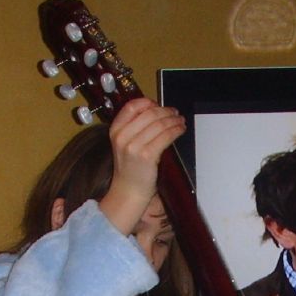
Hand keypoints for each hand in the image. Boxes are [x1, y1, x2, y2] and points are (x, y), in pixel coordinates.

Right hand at [98, 98, 184, 238]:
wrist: (128, 192)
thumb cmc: (129, 169)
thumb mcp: (124, 144)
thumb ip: (134, 128)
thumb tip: (155, 112)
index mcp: (115, 130)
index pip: (131, 107)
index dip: (147, 102)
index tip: (158, 104)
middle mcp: (123, 136)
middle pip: (149, 113)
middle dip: (165, 111)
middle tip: (175, 113)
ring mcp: (134, 146)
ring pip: (160, 124)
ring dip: (174, 120)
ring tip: (180, 121)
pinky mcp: (147, 156)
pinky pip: (166, 136)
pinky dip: (176, 130)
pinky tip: (181, 130)